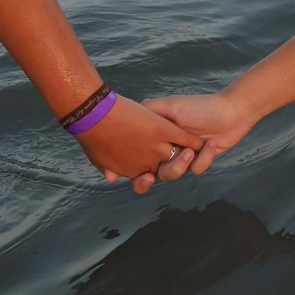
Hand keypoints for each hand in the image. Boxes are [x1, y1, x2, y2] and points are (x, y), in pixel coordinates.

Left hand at [75, 96, 203, 194]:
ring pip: (181, 156)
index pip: (148, 179)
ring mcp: (157, 147)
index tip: (151, 173)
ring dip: (189, 156)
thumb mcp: (99, 157)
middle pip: (169, 170)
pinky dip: (195, 142)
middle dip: (177, 166)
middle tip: (183, 158)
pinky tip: (202, 141)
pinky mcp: (164, 130)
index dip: (152, 176)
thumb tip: (112, 179)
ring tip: (192, 152)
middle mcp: (148, 163)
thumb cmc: (92, 136)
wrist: (94, 115)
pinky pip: (185, 139)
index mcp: (133, 171)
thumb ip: (108, 168)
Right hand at [132, 92, 259, 192]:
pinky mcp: (200, 162)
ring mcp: (183, 158)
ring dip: (179, 166)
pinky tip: (211, 144)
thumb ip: (148, 110)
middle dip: (144, 181)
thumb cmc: (198, 106)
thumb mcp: (169, 105)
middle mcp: (166, 150)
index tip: (116, 175)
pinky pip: (196, 170)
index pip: (135, 157)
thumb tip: (126, 117)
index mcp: (155, 138)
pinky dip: (204, 158)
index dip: (125, 168)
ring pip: (172, 175)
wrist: (231, 110)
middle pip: (149, 174)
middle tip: (147, 178)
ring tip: (190, 151)